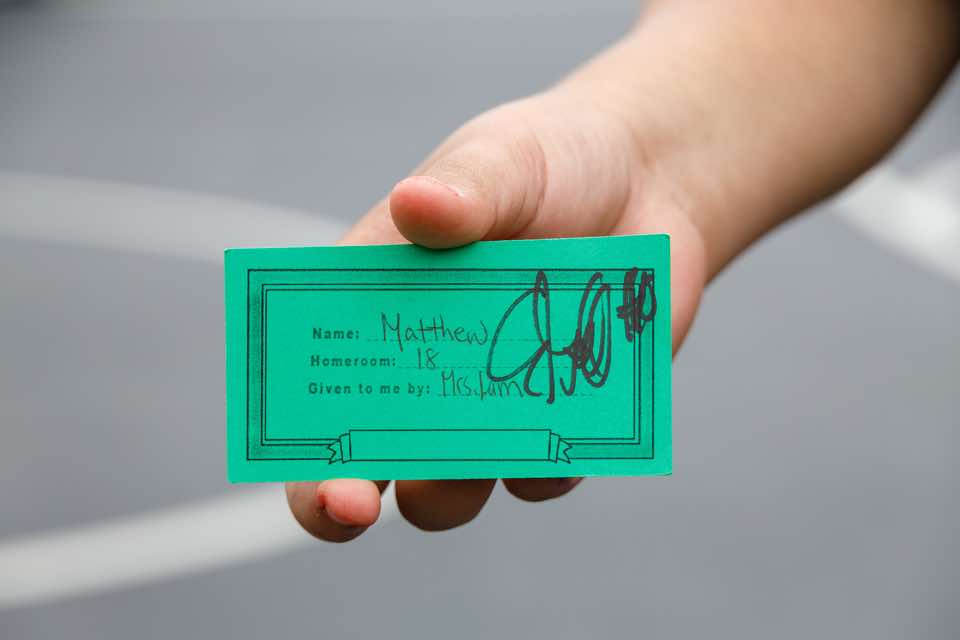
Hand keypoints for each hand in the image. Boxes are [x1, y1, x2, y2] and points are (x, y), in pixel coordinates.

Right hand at [285, 88, 707, 540]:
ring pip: (451, 490)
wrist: (650, 177)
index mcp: (380, 304)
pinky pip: (544, 473)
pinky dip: (554, 459)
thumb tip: (417, 204)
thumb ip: (466, 189)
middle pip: (369, 461)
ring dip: (456, 485)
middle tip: (359, 504)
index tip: (320, 477)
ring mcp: (489, 403)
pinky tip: (578, 409)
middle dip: (353, 498)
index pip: (318, 388)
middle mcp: (424, 369)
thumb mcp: (504, 160)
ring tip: (496, 432)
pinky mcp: (559, 418)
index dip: (305, 447)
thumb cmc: (551, 161)